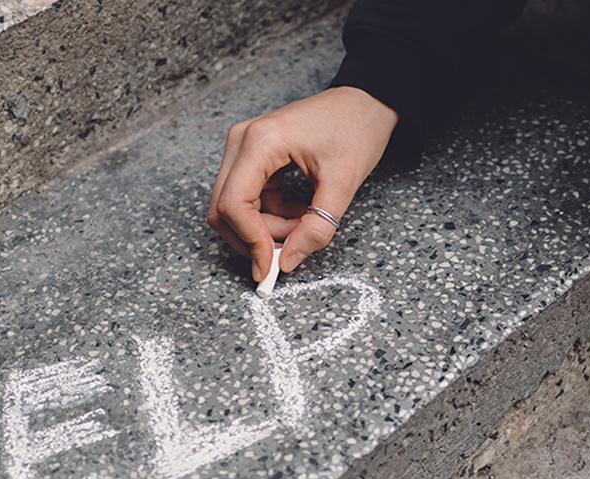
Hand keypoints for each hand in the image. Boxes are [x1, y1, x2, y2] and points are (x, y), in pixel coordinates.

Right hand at [206, 87, 398, 280]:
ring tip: (303, 222)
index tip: (270, 266)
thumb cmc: (357, 127)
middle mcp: (242, 141)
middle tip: (290, 248)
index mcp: (261, 141)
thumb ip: (316, 227)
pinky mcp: (250, 156)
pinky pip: (246, 199)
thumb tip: (288, 262)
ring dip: (265, 228)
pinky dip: (269, 216)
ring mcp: (243, 148)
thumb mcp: (343, 183)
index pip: (234, 204)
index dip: (250, 241)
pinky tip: (298, 210)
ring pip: (233, 208)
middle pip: (224, 209)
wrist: (366, 100)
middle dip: (255, 237)